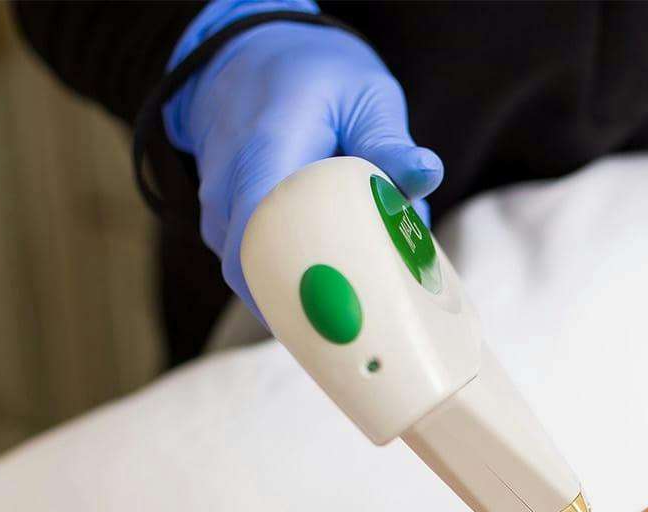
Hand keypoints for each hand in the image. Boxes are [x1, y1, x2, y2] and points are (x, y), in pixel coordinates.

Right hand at [165, 0, 444, 326]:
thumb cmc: (310, 73)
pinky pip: (253, 264)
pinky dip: (291, 275)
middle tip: (365, 320)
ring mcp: (218, 208)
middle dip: (310, 300)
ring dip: (301, 289)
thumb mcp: (362, 93)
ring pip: (254, 275)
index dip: (294, 287)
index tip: (341, 313)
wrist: (244, 54)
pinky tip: (336, 278)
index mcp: (264, 153)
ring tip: (359, 294)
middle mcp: (228, 186)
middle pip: (257, 272)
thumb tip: (428, 174)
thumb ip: (389, 141)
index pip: (262, 238)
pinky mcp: (223, 222)